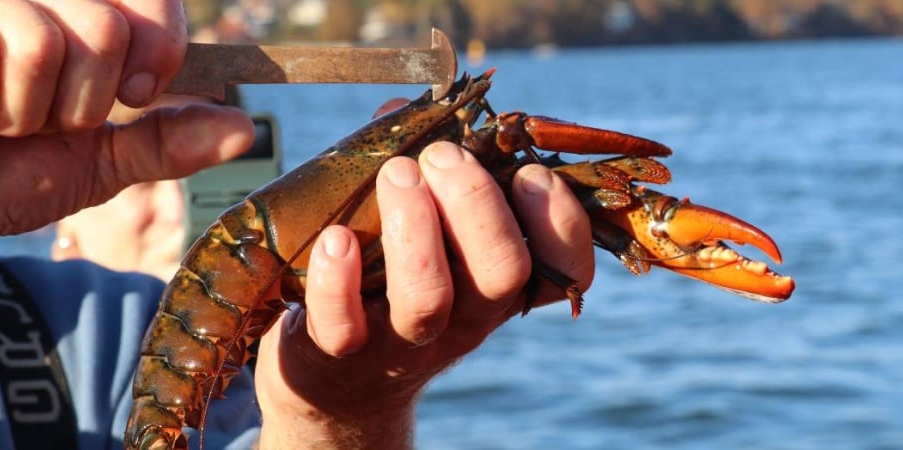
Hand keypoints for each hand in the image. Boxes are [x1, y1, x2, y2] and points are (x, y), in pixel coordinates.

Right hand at [0, 1, 252, 235]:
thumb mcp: (93, 163)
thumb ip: (163, 143)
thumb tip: (244, 129)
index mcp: (81, 14)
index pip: (151, 2)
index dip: (157, 50)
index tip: (135, 91)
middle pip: (104, 30)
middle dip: (77, 102)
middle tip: (34, 118)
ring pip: (44, 42)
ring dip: (18, 109)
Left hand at [253, 142, 595, 448]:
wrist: (339, 386)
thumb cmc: (390, 286)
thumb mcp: (424, 233)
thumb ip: (422, 169)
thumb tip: (405, 110)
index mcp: (497, 286)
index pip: (565, 269)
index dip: (561, 221)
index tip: (530, 171)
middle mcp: (466, 318)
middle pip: (501, 271)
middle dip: (477, 202)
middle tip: (441, 157)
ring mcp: (405, 342)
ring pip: (429, 296)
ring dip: (415, 226)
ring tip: (396, 173)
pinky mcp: (340, 357)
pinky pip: (344, 327)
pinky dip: (340, 280)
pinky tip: (337, 238)